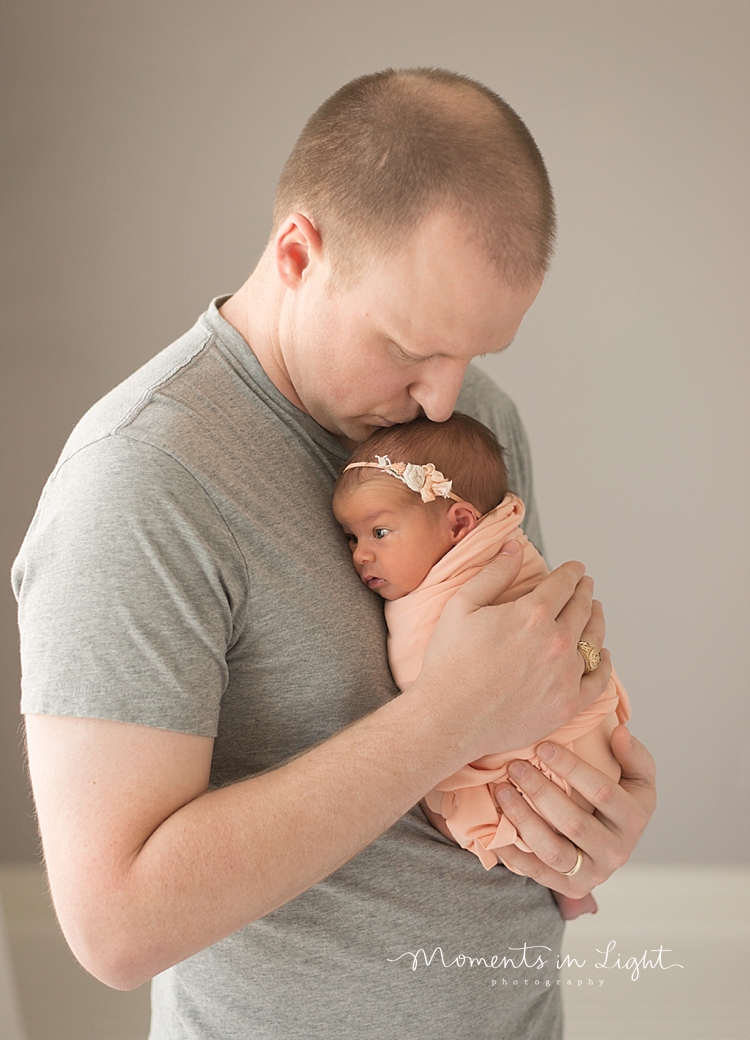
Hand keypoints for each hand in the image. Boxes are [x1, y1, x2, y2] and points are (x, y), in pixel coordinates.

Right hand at [414, 543, 612, 761]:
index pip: (563, 584)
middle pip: (582, 608)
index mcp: (532, 614)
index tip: (576, 568)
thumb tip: (514, 547)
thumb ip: (493, 574)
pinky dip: (604, 663)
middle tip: (586, 585)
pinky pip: (599, 679)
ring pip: (594, 640)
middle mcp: (556, 642)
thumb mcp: (462, 607)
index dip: (572, 572)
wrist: (448, 719)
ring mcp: (566, 675)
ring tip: (595, 612)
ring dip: (597, 620)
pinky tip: (603, 655)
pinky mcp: (568, 704)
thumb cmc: (449, 663)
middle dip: (585, 591)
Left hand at [492, 726, 656, 896]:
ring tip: (501, 791)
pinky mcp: (569, 887)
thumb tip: (620, 733)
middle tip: (515, 767)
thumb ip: (632, 754)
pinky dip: (512, 852)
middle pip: (574, 823)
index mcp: (635, 819)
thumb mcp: (637, 776)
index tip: (542, 747)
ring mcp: (592, 873)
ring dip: (523, 819)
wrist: (611, 843)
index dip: (571, 768)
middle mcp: (617, 852)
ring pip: (552, 851)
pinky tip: (493, 830)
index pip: (602, 792)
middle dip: (540, 791)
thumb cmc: (619, 798)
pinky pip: (536, 872)